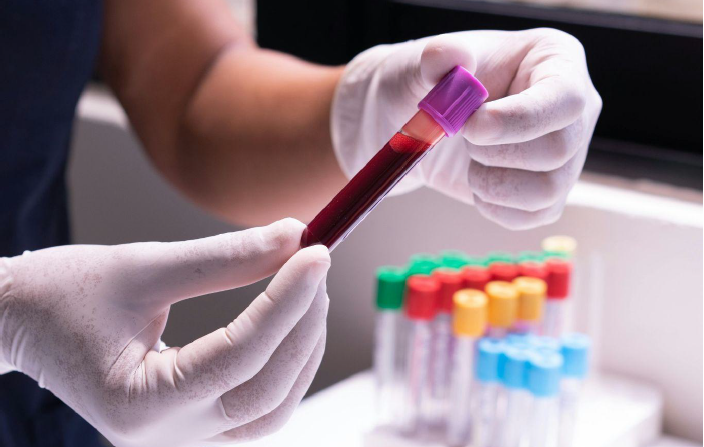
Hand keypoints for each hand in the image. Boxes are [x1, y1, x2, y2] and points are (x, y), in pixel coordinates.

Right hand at [0, 219, 329, 445]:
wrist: (22, 322)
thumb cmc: (61, 294)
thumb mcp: (142, 266)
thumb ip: (223, 257)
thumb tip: (293, 236)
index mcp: (139, 405)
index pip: (239, 355)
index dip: (286, 301)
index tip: (315, 252)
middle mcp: (164, 438)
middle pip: (266, 390)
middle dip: (302, 323)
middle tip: (315, 263)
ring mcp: (181, 438)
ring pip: (271, 406)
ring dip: (300, 346)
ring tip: (308, 288)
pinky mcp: (192, 424)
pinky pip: (257, 404)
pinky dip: (283, 362)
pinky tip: (291, 320)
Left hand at [333, 28, 601, 228]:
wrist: (423, 122)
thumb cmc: (431, 84)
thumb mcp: (425, 63)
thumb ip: (436, 58)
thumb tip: (446, 56)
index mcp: (556, 60)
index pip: (564, 99)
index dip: (519, 120)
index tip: (472, 127)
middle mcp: (574, 108)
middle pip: (558, 149)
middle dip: (496, 153)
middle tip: (463, 138)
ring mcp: (567, 153)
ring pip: (548, 190)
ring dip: (493, 184)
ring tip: (469, 160)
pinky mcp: (549, 191)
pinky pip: (534, 215)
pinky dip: (494, 207)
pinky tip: (475, 181)